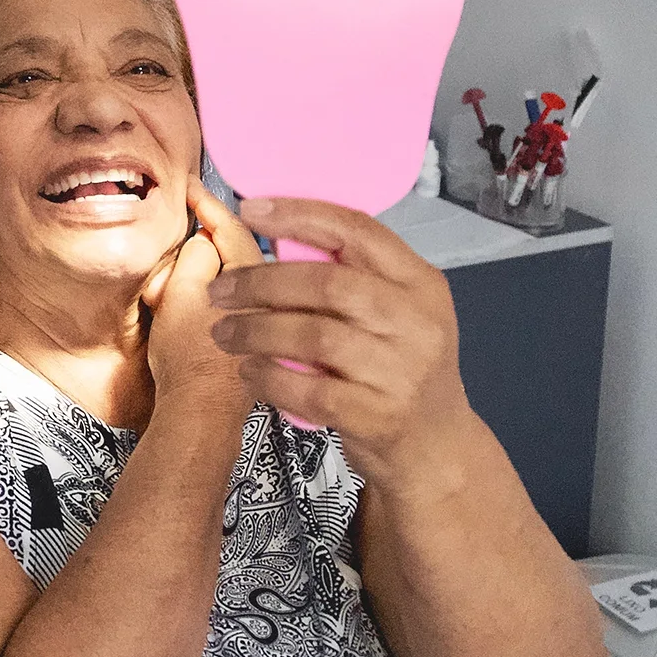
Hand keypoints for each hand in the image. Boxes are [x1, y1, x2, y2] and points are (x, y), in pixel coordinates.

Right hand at [140, 186, 264, 411]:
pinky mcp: (258, 342)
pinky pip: (233, 304)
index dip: (208, 204)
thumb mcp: (182, 295)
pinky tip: (187, 309)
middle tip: (178, 236)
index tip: (192, 188)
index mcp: (259, 279)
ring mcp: (268, 321)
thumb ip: (198, 255)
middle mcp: (273, 297)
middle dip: (204, 241)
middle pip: (237, 251)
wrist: (200, 416)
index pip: (233, 227)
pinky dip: (210, 297)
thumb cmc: (191, 363)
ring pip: (234, 278)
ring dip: (204, 271)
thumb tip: (206, 239)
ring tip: (172, 282)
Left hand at [208, 198, 473, 481]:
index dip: (298, 215)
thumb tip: (276, 234)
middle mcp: (417, 322)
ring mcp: (401, 371)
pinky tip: (249, 372)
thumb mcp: (397, 313)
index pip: (358, 230)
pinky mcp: (379, 415)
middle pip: (327, 283)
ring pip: (313, 335)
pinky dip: (269, 378)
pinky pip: (308, 390)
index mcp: (420, 283)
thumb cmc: (400, 369)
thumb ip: (351, 276)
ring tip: (224, 333)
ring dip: (255, 331)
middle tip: (220, 291)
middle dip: (261, 282)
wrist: (436, 445)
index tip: (249, 210)